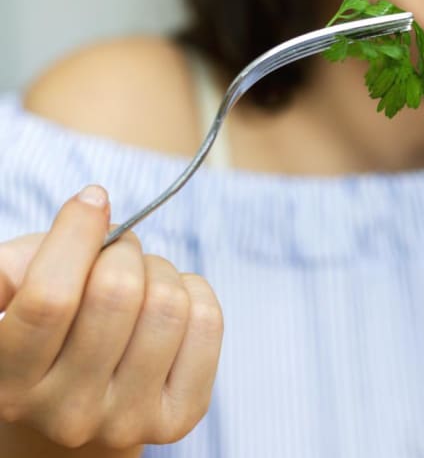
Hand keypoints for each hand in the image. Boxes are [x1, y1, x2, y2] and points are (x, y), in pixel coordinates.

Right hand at [0, 186, 222, 449]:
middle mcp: (68, 413)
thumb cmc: (51, 336)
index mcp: (12, 383)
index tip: (93, 200)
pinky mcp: (180, 417)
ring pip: (168, 304)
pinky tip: (170, 304)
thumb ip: (25, 261)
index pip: (50, 299)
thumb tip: (90, 208)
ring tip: (141, 280)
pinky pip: (207, 321)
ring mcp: (127, 421)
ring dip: (159, 270)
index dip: (76, 235)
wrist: (83, 408)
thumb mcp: (17, 299)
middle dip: (122, 250)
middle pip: (118, 294)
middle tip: (117, 251)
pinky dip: (194, 292)